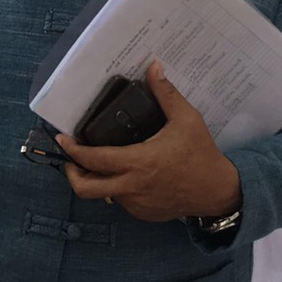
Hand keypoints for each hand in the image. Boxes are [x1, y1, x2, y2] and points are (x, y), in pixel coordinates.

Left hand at [57, 61, 241, 221]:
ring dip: (99, 179)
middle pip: (85, 188)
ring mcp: (136, 204)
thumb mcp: (187, 120)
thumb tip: (154, 68)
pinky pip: (122, 201)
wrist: (218, 192)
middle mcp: (131, 187)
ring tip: (103, 163)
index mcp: (138, 162)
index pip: (93, 159)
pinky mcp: (143, 214)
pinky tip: (128, 175)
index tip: (63, 139)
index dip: (73, 150)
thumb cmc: (201, 155)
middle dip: (72, 173)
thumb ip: (166, 94)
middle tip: (72, 160)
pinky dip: (118, 189)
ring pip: (104, 194)